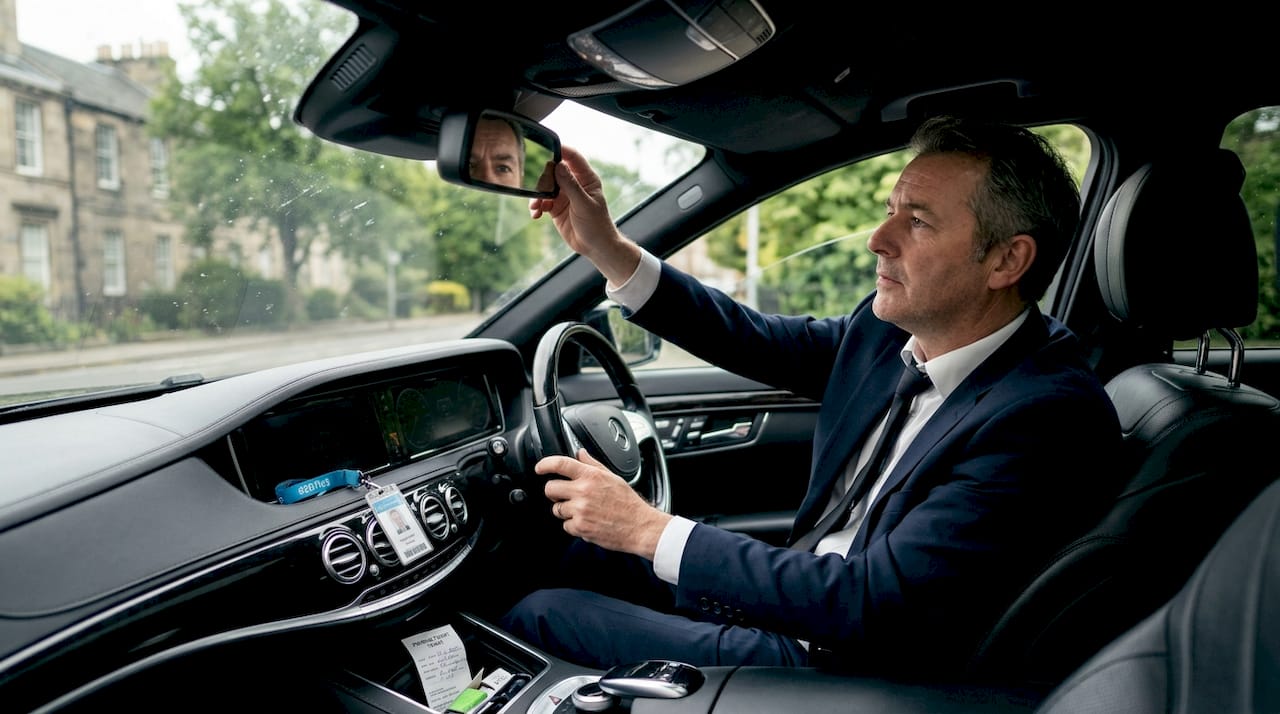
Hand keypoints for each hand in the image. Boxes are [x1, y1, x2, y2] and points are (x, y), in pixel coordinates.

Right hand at [528, 146, 640, 285]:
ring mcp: (564, 195)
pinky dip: (536, 206)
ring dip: (537, 194)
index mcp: (586, 179)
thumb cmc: (597, 225)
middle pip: (554, 171)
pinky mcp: (556, 208)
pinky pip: (542, 201)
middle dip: (543, 177)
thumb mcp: (584, 204)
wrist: (595, 247)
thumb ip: (571, 185)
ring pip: (545, 186)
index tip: (546, 146)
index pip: (573, 157)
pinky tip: (536, 214)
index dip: (561, 150)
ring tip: (536, 206)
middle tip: (538, 188)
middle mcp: (574, 184)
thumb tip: (559, 165)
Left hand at [538, 448, 671, 558]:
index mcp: (591, 476)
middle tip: (564, 495)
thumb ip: (593, 464)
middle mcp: (583, 491)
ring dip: (565, 511)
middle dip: (555, 492)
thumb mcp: (612, 477)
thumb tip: (580, 454)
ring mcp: (580, 510)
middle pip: (550, 488)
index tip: (539, 468)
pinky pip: (565, 525)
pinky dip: (573, 525)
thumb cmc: (628, 503)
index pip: (560, 464)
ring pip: (556, 509)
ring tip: (583, 511)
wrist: (639, 526)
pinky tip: (587, 522)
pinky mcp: (580, 527)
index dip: (545, 464)